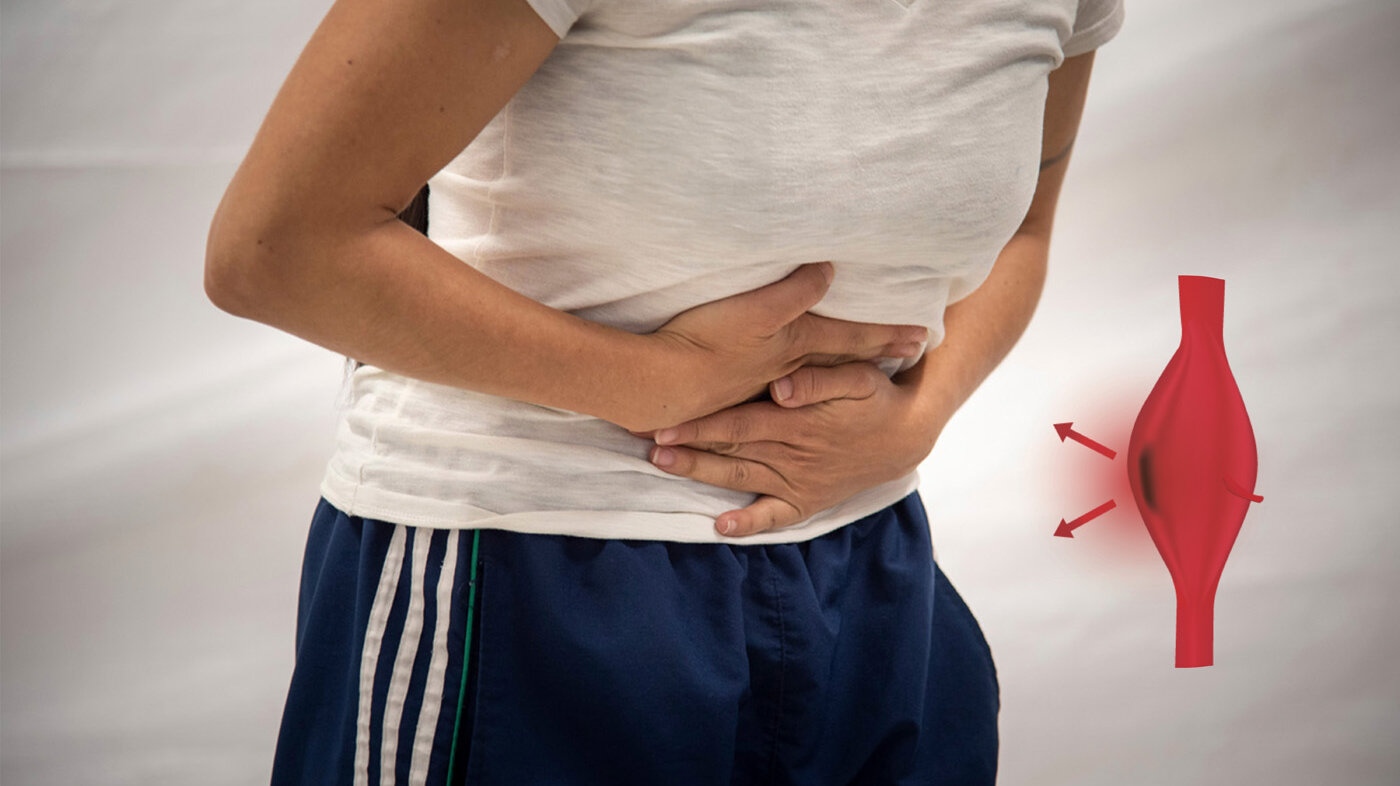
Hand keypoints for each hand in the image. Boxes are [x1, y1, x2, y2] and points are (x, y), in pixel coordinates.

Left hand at [628, 360, 945, 536]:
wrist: (906, 434)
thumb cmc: (875, 395)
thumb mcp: (857, 376)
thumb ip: (817, 379)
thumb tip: (780, 388)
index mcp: (797, 421)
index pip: (739, 421)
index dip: (701, 422)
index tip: (665, 420)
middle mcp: (791, 454)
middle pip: (730, 448)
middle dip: (687, 447)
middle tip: (649, 445)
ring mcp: (796, 480)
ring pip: (740, 477)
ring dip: (701, 473)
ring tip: (664, 467)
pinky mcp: (805, 500)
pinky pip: (774, 517)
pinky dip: (749, 524)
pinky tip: (721, 527)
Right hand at [629, 261, 928, 431]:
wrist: (663, 388)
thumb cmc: (707, 343)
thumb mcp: (757, 309)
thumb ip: (795, 290)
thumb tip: (830, 269)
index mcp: (796, 345)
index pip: (852, 338)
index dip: (886, 334)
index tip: (923, 336)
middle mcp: (789, 371)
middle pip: (843, 361)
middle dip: (877, 355)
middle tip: (913, 353)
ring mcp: (766, 389)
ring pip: (819, 380)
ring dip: (847, 375)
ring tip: (873, 374)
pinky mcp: (739, 401)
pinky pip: (789, 396)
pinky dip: (806, 395)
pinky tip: (803, 394)